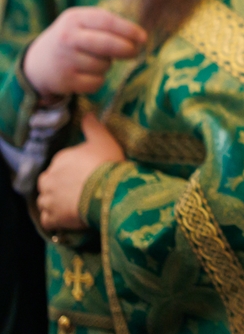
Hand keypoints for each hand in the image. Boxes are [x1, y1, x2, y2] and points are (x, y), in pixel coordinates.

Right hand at [23, 8, 146, 97]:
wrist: (39, 62)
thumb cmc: (73, 39)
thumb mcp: (83, 23)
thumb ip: (108, 26)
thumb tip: (140, 38)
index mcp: (74, 18)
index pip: (107, 21)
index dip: (129, 30)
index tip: (143, 38)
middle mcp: (67, 38)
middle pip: (107, 44)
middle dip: (126, 49)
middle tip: (134, 52)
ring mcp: (64, 60)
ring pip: (103, 65)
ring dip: (106, 65)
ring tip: (93, 60)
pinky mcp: (64, 80)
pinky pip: (96, 83)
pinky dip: (98, 80)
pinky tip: (86, 74)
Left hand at [37, 113, 124, 230]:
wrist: (107, 192)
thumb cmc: (106, 164)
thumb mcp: (104, 139)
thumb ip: (93, 126)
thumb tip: (88, 113)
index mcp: (60, 159)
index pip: (61, 164)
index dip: (73, 169)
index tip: (86, 173)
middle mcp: (49, 178)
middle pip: (48, 182)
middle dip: (57, 186)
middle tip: (77, 190)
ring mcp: (49, 199)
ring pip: (46, 201)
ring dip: (54, 203)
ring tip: (71, 205)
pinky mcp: (52, 217)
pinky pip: (49, 220)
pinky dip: (55, 219)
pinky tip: (67, 219)